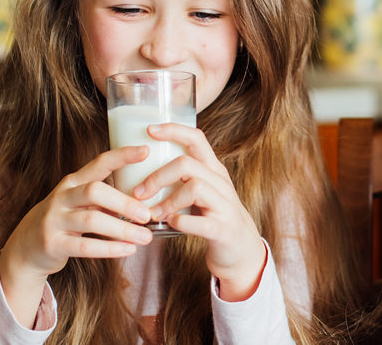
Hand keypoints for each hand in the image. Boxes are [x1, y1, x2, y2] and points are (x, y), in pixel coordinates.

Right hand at [0, 145, 154, 324]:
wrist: (25, 247)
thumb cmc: (64, 221)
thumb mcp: (79, 204)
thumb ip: (105, 200)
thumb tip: (146, 202)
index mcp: (73, 183)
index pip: (99, 163)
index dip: (122, 156)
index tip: (146, 151)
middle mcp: (62, 197)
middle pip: (95, 191)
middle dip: (125, 202)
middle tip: (148, 214)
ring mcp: (54, 220)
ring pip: (92, 219)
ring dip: (123, 229)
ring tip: (145, 237)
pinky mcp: (52, 243)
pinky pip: (85, 246)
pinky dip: (110, 249)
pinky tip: (128, 250)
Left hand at [135, 123, 266, 300]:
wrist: (242, 250)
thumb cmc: (212, 217)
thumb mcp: (202, 192)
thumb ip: (181, 178)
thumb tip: (139, 168)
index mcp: (213, 170)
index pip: (196, 139)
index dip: (173, 130)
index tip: (149, 130)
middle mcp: (221, 183)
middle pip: (187, 164)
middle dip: (158, 176)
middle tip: (139, 192)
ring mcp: (225, 206)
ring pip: (195, 188)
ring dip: (167, 201)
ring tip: (153, 213)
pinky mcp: (224, 229)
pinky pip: (200, 223)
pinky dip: (180, 223)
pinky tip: (170, 225)